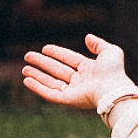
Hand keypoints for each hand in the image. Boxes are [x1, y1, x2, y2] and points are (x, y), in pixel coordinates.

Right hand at [22, 35, 137, 112]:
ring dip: (36, 76)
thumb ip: (98, 44)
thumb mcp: (110, 51)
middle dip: (42, 64)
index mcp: (89, 70)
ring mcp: (73, 91)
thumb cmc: (114, 72)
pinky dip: (37, 87)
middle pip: (56, 70)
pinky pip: (49, 94)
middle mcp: (80, 81)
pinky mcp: (67, 100)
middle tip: (27, 56)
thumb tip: (88, 37)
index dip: (57, 53)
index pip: (69, 59)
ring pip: (50, 82)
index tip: (44, 48)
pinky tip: (27, 81)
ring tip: (24, 69)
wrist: (113, 89)